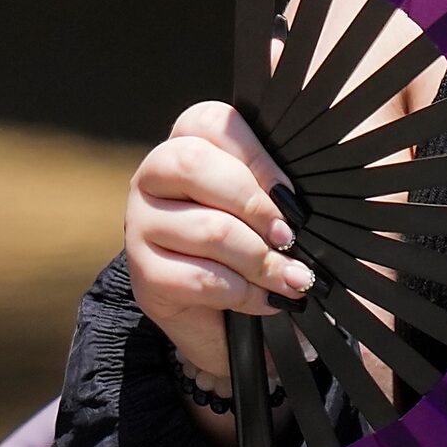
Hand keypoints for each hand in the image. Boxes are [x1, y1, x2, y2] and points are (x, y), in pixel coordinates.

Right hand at [123, 102, 314, 384]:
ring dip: (261, 260)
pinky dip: (244, 294)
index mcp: (188, 144)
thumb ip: (288, 178)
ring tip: (294, 279)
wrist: (239, 326)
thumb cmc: (267, 247)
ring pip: (207, 228)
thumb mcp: (282, 204)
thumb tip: (306, 168)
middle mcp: (154, 177)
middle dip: (254, 204)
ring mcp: (141, 225)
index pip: (209, 121)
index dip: (255, 155)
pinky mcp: (145, 276)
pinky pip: (200, 278)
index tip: (292, 195)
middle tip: (288, 237)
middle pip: (193, 163)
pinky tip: (266, 301)